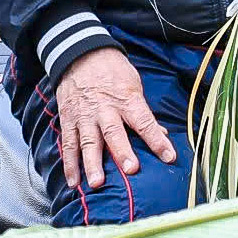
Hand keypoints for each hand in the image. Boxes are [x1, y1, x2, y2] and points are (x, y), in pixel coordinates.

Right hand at [54, 47, 175, 190]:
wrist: (80, 54)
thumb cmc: (112, 71)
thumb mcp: (134, 85)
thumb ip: (144, 113)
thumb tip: (161, 135)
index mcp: (126, 99)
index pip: (144, 122)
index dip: (157, 140)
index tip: (169, 157)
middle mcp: (105, 109)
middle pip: (114, 132)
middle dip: (122, 151)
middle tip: (130, 170)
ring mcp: (84, 115)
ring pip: (88, 141)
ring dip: (91, 163)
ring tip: (96, 183)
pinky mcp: (69, 119)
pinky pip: (68, 143)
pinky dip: (69, 163)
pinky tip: (73, 181)